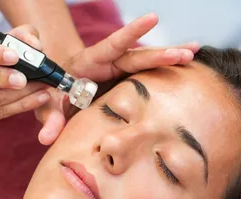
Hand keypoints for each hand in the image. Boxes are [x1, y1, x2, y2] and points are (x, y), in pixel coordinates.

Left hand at [36, 13, 199, 144]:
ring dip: (171, 56)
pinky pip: (147, 73)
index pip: (113, 44)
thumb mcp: (47, 103)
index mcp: (91, 61)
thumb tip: (46, 137)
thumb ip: (49, 117)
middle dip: (163, 53)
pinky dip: (166, 70)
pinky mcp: (125, 79)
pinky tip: (187, 66)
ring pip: (147, 61)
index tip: (153, 18)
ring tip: (194, 52)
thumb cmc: (51, 93)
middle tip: (187, 54)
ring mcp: (119, 70)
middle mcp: (109, 62)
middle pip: (138, 55)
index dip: (132, 31)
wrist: (55, 87)